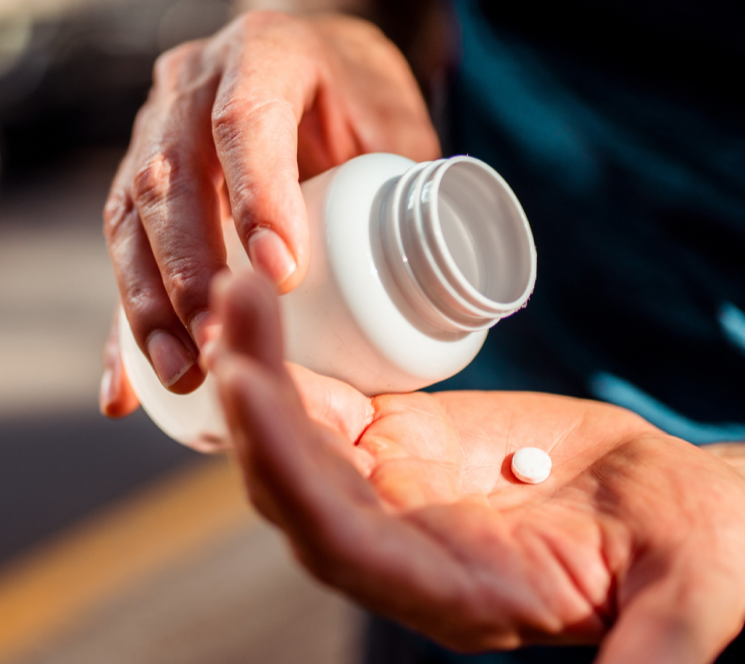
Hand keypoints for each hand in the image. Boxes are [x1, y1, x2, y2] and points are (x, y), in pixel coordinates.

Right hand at [100, 11, 439, 411]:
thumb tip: (435, 281)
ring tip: (183, 370)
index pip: (245, 120)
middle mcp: (191, 88)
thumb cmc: (355, 97)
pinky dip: (125, 322)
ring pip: (129, 218)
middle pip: (169, 178)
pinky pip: (122, 253)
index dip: (257, 195)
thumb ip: (407, 182)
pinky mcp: (138, 184)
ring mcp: (154, 133)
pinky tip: (127, 385)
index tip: (282, 276)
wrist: (310, 68)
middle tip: (221, 340)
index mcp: (264, 54)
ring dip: (149, 303)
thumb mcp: (393, 120)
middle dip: (188, 269)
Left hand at [209, 271, 744, 663]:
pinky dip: (288, 362)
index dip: (289, 471)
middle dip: (253, 404)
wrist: (670, 506)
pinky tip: (261, 310)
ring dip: (257, 369)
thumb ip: (657, 649)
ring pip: (295, 439)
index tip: (249, 387)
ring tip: (235, 292)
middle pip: (294, 485)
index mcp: (455, 596)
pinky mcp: (396, 444)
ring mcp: (391, 493)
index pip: (341, 543)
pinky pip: (323, 405)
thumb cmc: (690, 553)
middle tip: (229, 309)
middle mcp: (401, 549)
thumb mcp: (688, 594)